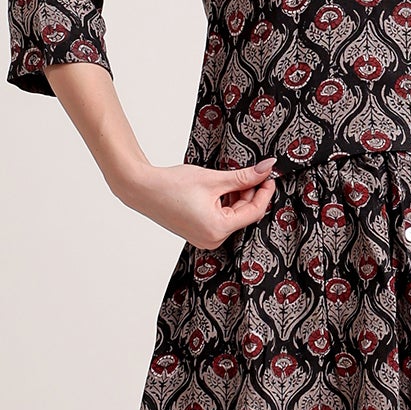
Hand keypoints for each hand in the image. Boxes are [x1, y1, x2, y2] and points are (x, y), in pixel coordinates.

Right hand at [112, 155, 278, 248]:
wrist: (142, 189)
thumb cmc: (171, 185)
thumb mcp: (214, 179)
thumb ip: (243, 176)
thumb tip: (266, 169)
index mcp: (217, 229)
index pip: (253, 212)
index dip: (264, 192)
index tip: (268, 176)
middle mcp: (212, 240)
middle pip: (243, 215)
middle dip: (249, 193)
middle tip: (251, 173)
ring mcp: (204, 239)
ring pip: (233, 217)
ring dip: (236, 198)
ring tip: (229, 179)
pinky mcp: (198, 233)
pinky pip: (220, 219)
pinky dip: (224, 204)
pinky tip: (220, 189)